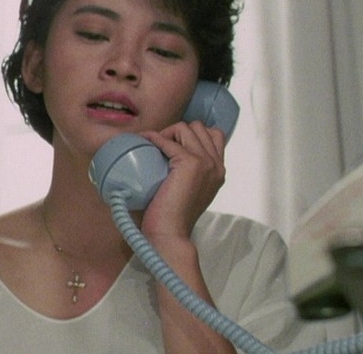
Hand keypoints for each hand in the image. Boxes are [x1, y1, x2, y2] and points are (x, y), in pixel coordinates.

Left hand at [138, 121, 226, 239]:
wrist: (170, 234)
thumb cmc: (172, 217)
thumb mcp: (189, 192)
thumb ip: (189, 174)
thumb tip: (168, 157)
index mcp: (218, 171)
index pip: (215, 135)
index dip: (193, 134)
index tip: (174, 143)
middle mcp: (216, 165)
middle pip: (200, 127)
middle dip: (179, 131)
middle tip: (161, 146)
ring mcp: (206, 162)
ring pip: (187, 127)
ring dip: (168, 132)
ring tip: (154, 145)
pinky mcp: (191, 163)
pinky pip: (168, 140)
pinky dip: (154, 138)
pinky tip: (144, 142)